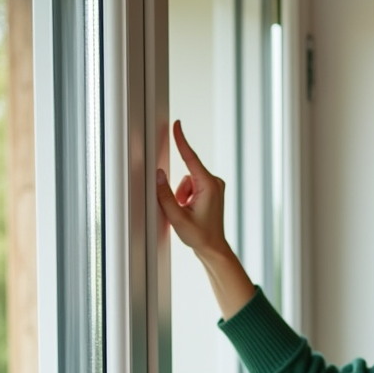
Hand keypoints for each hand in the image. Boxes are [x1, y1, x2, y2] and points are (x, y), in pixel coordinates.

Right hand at [155, 120, 255, 319]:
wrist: (213, 248)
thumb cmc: (199, 235)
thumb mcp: (177, 217)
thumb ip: (165, 194)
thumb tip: (158, 174)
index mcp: (208, 185)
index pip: (191, 158)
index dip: (181, 140)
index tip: (177, 124)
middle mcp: (214, 182)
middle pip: (185, 175)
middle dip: (179, 192)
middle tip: (184, 211)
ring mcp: (214, 186)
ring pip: (187, 182)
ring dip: (182, 196)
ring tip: (190, 214)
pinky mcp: (211, 190)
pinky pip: (191, 188)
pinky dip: (187, 198)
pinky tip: (192, 212)